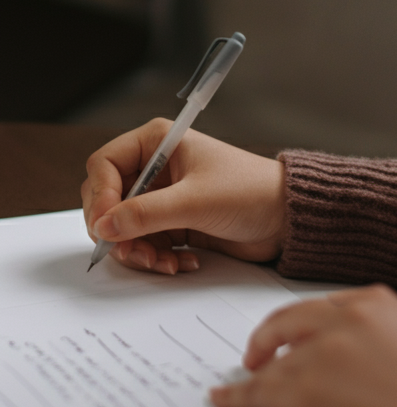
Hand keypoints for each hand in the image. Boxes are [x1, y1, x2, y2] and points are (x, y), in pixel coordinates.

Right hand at [82, 119, 285, 274]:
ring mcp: (165, 197)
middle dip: (118, 230)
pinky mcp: (176, 223)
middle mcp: (157, 168)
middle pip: (109, 200)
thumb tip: (104, 226)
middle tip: (133, 251)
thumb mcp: (195, 201)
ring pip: (125, 228)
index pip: (104, 165)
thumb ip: (145, 214)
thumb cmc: (252, 192)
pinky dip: (158, 257)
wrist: (288, 218)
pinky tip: (183, 262)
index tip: (105, 225)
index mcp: (159, 143)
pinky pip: (147, 243)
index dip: (99, 196)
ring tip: (164, 263)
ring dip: (139, 251)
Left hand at [210, 285, 396, 406]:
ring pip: (274, 361)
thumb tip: (355, 359)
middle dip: (270, 336)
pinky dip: (239, 396)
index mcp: (379, 302)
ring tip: (247, 381)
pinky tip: (227, 398)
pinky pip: (258, 391)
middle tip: (260, 352)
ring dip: (257, 373)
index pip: (326, 306)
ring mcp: (319, 352)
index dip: (305, 322)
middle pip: (290, 320)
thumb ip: (382, 340)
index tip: (296, 330)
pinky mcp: (299, 391)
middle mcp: (346, 318)